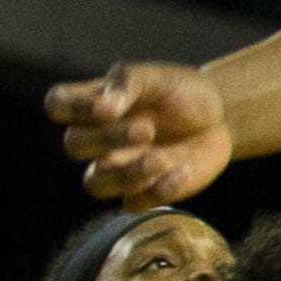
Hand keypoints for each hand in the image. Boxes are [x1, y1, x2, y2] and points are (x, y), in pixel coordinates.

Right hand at [45, 63, 233, 207]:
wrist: (222, 116)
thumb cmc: (183, 92)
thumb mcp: (160, 77)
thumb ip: (129, 84)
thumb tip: (105, 106)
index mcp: (96, 104)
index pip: (58, 104)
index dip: (70, 107)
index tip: (105, 107)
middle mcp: (99, 139)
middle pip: (75, 144)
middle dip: (106, 138)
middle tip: (146, 129)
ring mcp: (119, 168)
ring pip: (95, 184)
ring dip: (126, 175)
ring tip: (161, 158)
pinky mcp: (144, 192)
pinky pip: (135, 203)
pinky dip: (158, 191)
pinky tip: (184, 171)